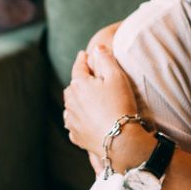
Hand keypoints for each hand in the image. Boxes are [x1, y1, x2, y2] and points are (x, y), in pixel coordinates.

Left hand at [62, 44, 152, 168]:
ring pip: (71, 105)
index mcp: (79, 84)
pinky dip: (79, 119)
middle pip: (73, 86)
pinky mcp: (75, 135)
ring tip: (88, 101)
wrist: (120, 140)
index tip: (84, 54)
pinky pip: (74, 123)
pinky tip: (87, 120)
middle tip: (90, 80)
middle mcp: (70, 101)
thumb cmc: (120, 105)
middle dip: (80, 81)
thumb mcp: (117, 77)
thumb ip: (105, 59)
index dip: (83, 59)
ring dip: (78, 101)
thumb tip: (97, 48)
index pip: (79, 67)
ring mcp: (71, 120)